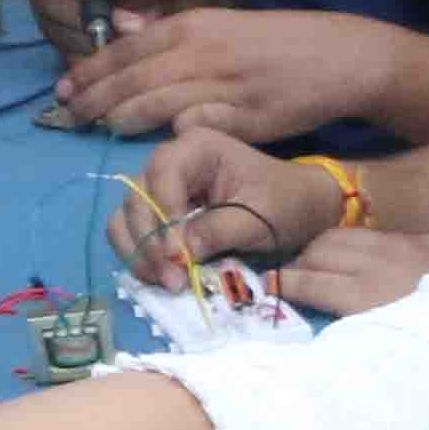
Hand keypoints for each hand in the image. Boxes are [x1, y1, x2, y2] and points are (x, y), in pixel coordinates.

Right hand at [18, 0, 167, 64]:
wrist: (151, 0)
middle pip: (48, 0)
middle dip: (86, 14)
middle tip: (127, 22)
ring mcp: (47, 16)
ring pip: (60, 31)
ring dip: (97, 37)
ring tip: (131, 32)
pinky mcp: (61, 43)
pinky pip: (72, 54)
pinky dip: (99, 54)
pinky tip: (121, 45)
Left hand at [51, 9, 393, 144]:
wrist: (337, 57)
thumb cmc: (275, 43)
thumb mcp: (221, 26)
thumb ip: (173, 35)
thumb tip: (123, 32)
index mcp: (193, 26)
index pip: (126, 49)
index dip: (90, 70)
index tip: (63, 89)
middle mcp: (203, 52)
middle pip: (134, 78)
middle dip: (95, 99)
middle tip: (67, 117)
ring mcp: (225, 84)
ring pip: (159, 102)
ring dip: (125, 118)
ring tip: (101, 131)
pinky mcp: (249, 116)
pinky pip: (201, 125)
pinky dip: (176, 132)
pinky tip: (156, 144)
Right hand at [117, 126, 314, 283]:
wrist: (301, 208)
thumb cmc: (287, 204)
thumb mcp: (260, 218)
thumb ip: (218, 231)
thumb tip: (179, 253)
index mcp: (197, 147)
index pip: (162, 177)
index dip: (163, 218)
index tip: (178, 256)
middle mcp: (171, 161)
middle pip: (136, 198)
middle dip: (149, 242)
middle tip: (173, 279)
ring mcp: (162, 186)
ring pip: (127, 217)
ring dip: (140, 252)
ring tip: (167, 282)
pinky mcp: (161, 211)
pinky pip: (135, 231)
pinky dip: (142, 255)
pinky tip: (162, 276)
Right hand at [277, 226, 428, 314]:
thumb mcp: (383, 345)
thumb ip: (346, 327)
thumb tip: (314, 319)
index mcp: (365, 297)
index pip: (308, 280)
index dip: (283, 283)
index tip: (268, 287)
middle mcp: (380, 264)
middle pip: (321, 250)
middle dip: (300, 262)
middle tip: (292, 277)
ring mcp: (404, 247)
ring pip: (343, 235)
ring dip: (324, 249)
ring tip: (319, 264)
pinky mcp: (425, 241)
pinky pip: (378, 235)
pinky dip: (361, 247)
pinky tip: (360, 261)